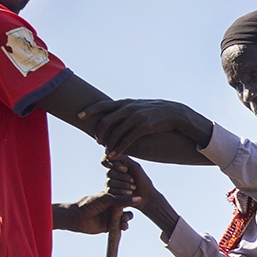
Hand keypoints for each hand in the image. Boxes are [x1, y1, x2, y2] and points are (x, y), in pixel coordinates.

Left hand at [55, 189, 131, 234]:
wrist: (77, 217)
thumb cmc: (90, 204)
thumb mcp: (108, 199)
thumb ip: (123, 200)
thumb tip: (139, 199)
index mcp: (112, 197)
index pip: (126, 196)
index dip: (131, 198)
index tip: (134, 202)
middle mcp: (112, 206)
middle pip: (128, 208)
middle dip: (129, 211)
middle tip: (125, 213)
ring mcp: (111, 216)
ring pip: (125, 217)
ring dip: (127, 219)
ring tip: (123, 221)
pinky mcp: (110, 226)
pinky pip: (121, 226)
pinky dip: (124, 226)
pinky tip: (122, 226)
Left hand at [80, 98, 212, 152]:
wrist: (177, 113)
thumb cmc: (157, 112)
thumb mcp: (140, 106)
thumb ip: (127, 109)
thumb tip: (116, 112)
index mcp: (126, 103)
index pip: (103, 105)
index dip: (89, 110)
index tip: (79, 116)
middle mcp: (129, 108)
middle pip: (106, 120)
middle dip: (99, 132)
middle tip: (98, 141)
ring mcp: (136, 117)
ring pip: (116, 132)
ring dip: (109, 143)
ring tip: (107, 151)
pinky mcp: (145, 127)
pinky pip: (128, 139)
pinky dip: (120, 147)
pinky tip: (116, 154)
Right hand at [103, 153, 179, 235]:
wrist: (146, 196)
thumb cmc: (143, 180)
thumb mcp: (134, 166)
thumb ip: (122, 158)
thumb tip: (108, 154)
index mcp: (116, 165)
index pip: (106, 161)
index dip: (115, 165)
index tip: (125, 169)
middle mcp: (111, 174)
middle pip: (109, 172)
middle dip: (123, 177)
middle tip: (133, 180)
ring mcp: (110, 184)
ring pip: (110, 182)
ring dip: (124, 185)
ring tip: (133, 187)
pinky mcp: (110, 194)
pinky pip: (111, 191)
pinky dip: (122, 192)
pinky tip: (129, 193)